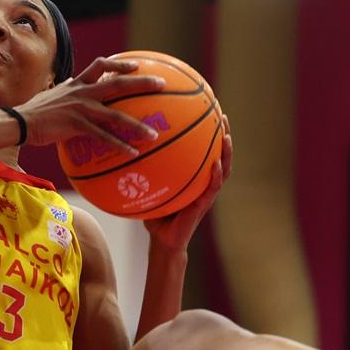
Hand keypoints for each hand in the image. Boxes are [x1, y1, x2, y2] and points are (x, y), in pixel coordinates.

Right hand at [18, 55, 165, 152]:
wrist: (19, 121)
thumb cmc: (34, 111)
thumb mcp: (53, 94)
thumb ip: (67, 90)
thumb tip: (71, 83)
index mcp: (77, 84)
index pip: (101, 65)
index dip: (120, 65)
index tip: (136, 66)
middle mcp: (82, 92)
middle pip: (117, 83)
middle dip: (142, 83)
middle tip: (162, 84)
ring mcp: (80, 108)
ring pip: (115, 115)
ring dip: (136, 125)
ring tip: (153, 134)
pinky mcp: (76, 125)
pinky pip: (103, 137)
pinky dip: (119, 145)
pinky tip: (132, 153)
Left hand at [144, 115, 232, 250]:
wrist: (162, 239)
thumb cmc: (154, 213)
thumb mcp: (147, 186)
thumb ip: (142, 169)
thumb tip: (122, 145)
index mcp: (193, 175)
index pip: (203, 149)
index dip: (206, 132)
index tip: (206, 110)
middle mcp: (202, 181)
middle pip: (217, 153)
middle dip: (222, 134)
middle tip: (222, 114)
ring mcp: (206, 193)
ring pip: (222, 168)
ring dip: (226, 152)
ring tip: (227, 135)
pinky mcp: (203, 205)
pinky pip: (212, 188)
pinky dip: (216, 175)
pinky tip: (216, 164)